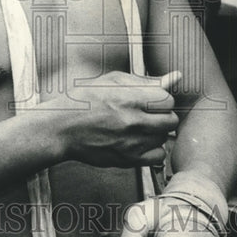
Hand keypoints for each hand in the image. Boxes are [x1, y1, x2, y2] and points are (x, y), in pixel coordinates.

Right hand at [57, 70, 180, 167]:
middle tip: (146, 113)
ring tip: (138, 126)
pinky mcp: (128, 159)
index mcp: (131, 98)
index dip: (161, 99)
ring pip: (164, 137)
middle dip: (162, 115)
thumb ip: (146, 81)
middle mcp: (134, 121)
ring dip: (156, 131)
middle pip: (171, 120)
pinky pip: (158, 156)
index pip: (168, 100)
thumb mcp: (113, 81)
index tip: (150, 100)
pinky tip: (139, 141)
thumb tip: (174, 77)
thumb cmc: (83, 101)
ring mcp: (132, 142)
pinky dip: (153, 149)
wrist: (62, 128)